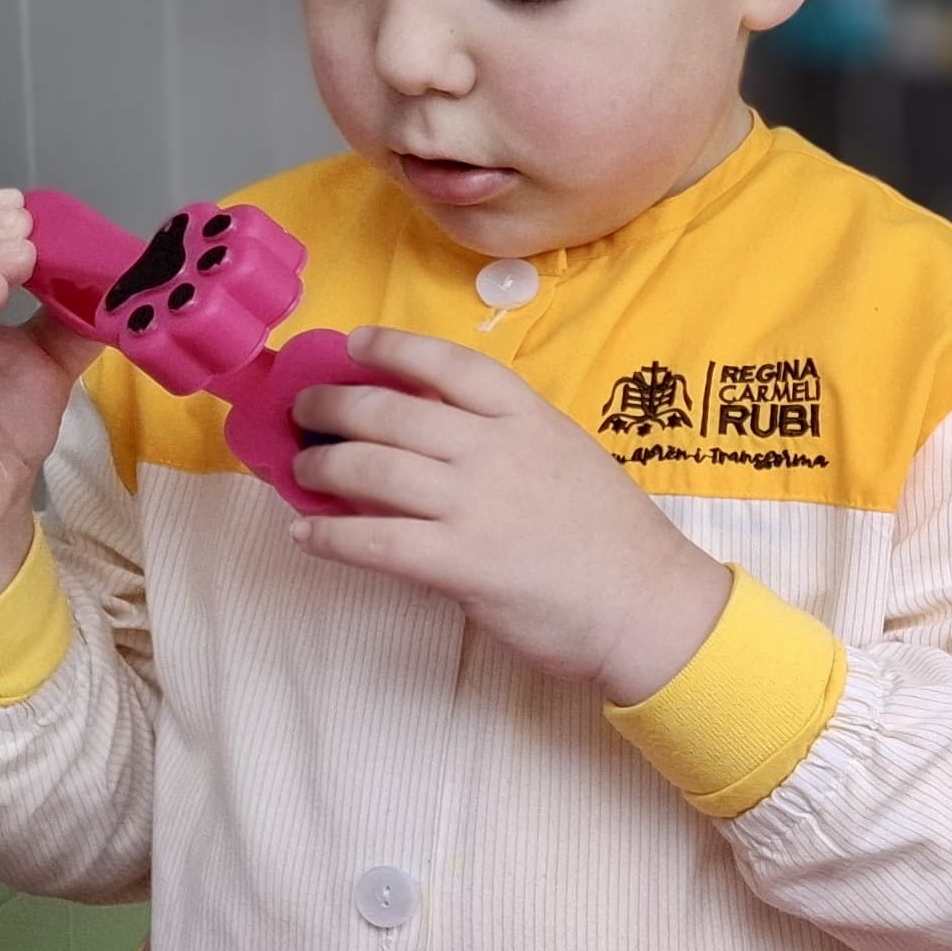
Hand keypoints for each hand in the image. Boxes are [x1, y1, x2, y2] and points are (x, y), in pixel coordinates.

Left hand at [284, 327, 734, 700]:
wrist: (649, 606)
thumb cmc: (614, 538)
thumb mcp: (569, 458)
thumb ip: (512, 440)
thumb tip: (439, 435)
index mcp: (529, 418)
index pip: (449, 364)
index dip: (393, 348)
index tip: (355, 344)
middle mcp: (496, 451)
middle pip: (390, 412)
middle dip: (332, 406)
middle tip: (305, 412)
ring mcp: (475, 506)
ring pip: (370, 469)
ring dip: (320, 466)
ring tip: (302, 468)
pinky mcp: (460, 563)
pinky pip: (374, 541)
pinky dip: (328, 535)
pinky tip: (306, 534)